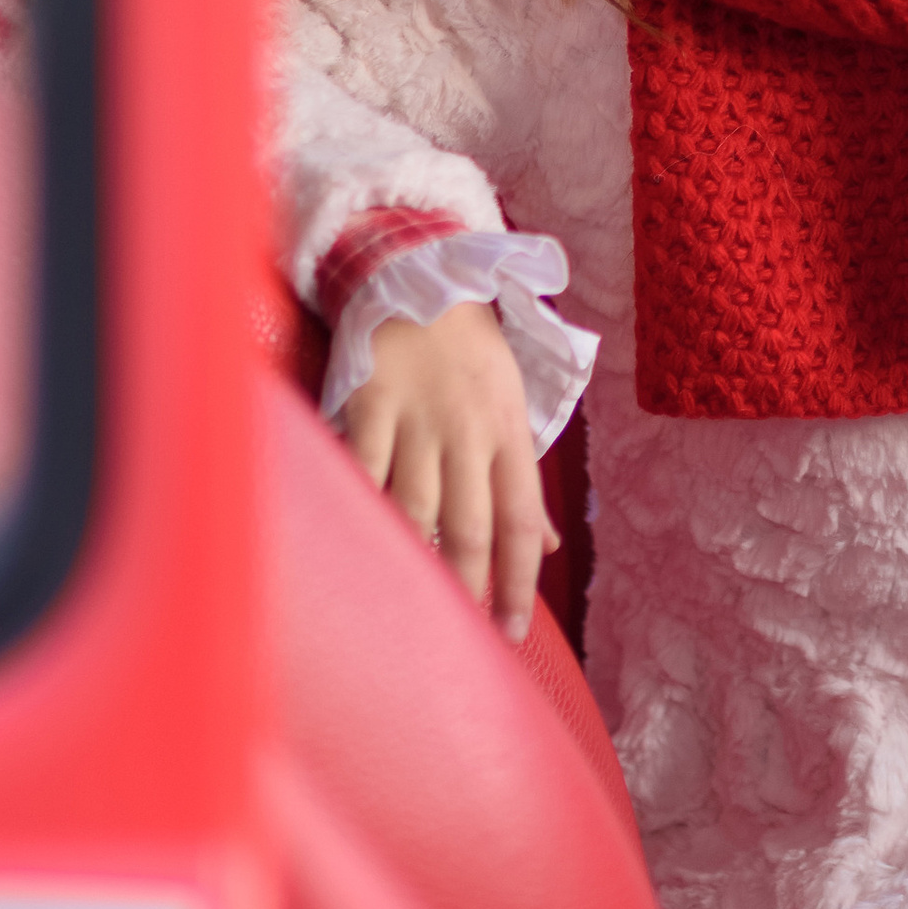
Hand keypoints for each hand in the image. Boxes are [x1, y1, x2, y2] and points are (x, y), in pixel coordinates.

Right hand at [336, 300, 557, 642]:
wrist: (417, 275)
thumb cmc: (468, 350)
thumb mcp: (512, 403)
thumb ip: (523, 478)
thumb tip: (548, 546)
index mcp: (507, 432)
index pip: (522, 521)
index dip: (519, 581)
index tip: (511, 631)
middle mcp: (468, 431)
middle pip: (470, 527)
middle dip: (468, 589)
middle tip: (459, 633)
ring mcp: (417, 419)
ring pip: (416, 510)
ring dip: (415, 563)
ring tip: (409, 609)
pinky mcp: (369, 406)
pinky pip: (364, 471)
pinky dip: (362, 511)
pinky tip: (359, 547)